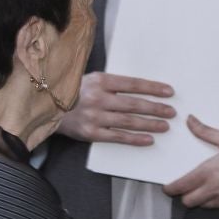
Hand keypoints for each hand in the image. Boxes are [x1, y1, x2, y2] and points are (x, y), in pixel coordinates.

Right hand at [55, 73, 174, 145]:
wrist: (46, 107)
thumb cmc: (72, 92)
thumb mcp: (91, 79)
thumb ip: (112, 84)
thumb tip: (141, 90)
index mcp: (100, 80)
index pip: (133, 84)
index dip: (153, 88)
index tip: (169, 92)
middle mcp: (98, 98)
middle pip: (134, 103)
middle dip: (156, 108)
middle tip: (171, 112)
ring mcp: (94, 116)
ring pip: (128, 121)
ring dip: (149, 123)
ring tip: (164, 126)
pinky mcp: (90, 133)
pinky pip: (117, 137)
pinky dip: (135, 138)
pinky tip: (148, 139)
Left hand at [164, 117, 218, 210]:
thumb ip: (205, 132)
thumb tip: (190, 120)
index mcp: (206, 172)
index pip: (180, 187)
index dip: (170, 189)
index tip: (168, 187)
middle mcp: (212, 190)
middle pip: (188, 202)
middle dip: (186, 196)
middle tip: (189, 187)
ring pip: (204, 206)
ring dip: (202, 199)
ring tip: (209, 187)